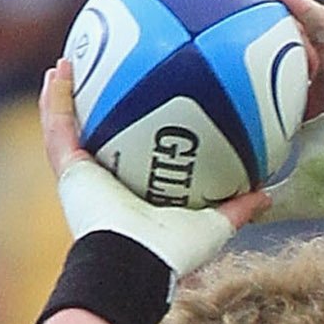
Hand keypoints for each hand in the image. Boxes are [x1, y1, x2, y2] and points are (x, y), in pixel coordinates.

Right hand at [40, 63, 267, 267]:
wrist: (136, 262)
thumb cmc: (174, 251)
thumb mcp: (215, 225)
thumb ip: (239, 207)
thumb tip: (268, 192)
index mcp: (136, 197)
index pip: (136, 158)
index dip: (138, 133)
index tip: (147, 103)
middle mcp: (107, 187)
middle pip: (99, 139)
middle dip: (99, 108)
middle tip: (104, 72)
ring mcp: (84, 179)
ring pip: (69, 128)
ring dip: (67, 95)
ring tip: (71, 60)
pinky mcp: (69, 171)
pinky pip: (57, 126)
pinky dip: (55, 98)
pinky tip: (61, 68)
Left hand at [245, 0, 323, 231]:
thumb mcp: (299, 196)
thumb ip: (270, 202)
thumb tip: (237, 218)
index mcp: (310, 114)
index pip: (276, 81)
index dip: (250, 65)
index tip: (220, 53)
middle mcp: (323, 86)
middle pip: (287, 46)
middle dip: (259, 23)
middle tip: (227, 3)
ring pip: (304, 27)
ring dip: (278, 1)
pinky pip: (323, 20)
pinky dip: (300, 2)